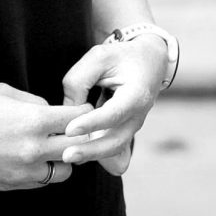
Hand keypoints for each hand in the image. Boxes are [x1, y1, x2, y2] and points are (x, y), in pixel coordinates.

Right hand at [0, 83, 83, 190]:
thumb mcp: (0, 92)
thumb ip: (32, 101)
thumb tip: (48, 109)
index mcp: (34, 120)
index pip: (80, 118)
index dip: (85, 112)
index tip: (81, 111)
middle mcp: (34, 149)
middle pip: (80, 147)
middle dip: (81, 137)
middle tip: (74, 131)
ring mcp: (24, 172)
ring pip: (65, 171)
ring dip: (64, 159)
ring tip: (51, 148)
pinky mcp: (13, 186)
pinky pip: (42, 182)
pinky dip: (43, 171)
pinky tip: (31, 160)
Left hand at [56, 33, 167, 175]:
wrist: (149, 62)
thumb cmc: (122, 58)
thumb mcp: (98, 57)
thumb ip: (79, 80)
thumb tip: (68, 111)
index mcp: (136, 94)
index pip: (114, 114)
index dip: (91, 123)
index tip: (69, 130)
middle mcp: (138, 115)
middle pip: (116, 141)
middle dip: (90, 150)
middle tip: (66, 155)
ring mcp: (133, 126)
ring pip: (114, 149)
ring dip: (91, 155)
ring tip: (67, 157)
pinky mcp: (125, 131)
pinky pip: (112, 148)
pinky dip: (95, 154)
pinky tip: (77, 157)